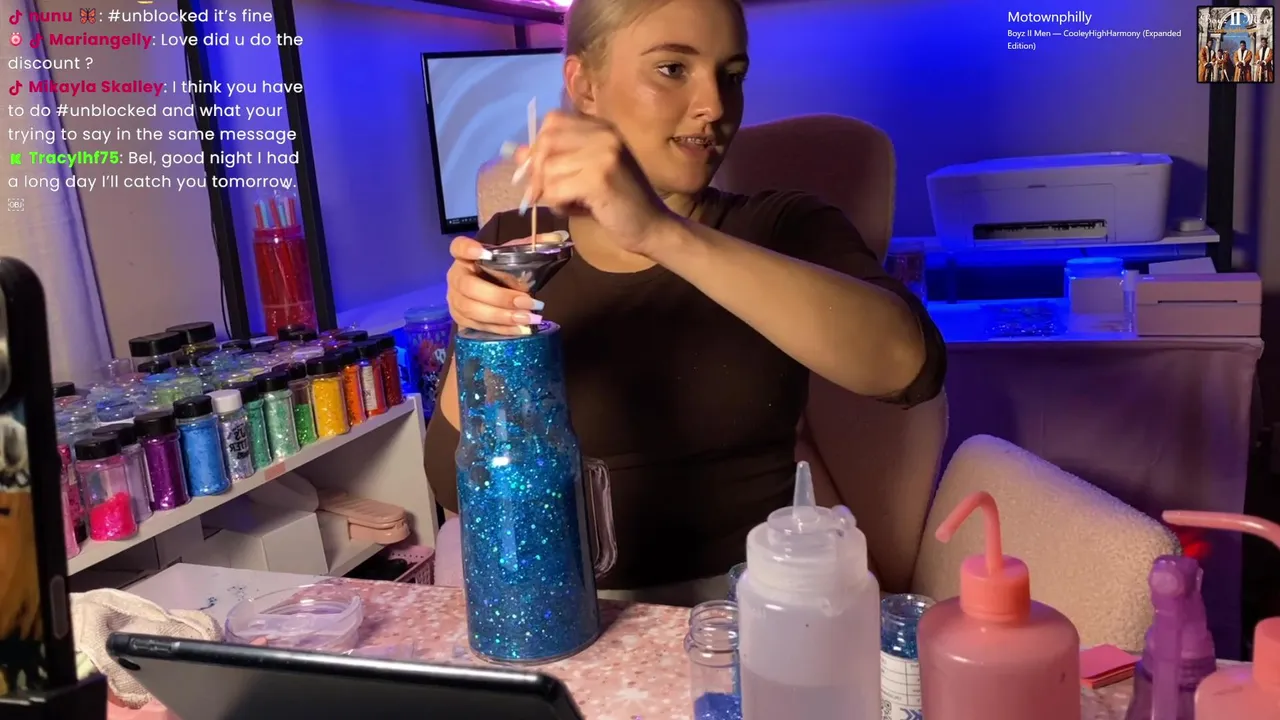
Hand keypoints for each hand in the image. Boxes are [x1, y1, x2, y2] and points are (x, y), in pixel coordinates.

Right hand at [445, 235, 546, 335]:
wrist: (488, 291)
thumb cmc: (501, 271)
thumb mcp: (514, 255)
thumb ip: (533, 245)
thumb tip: (560, 237)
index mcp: (466, 257)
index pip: (458, 247)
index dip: (466, 249)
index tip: (483, 252)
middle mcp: (456, 277)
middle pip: (469, 287)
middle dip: (499, 297)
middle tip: (527, 302)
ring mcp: (455, 300)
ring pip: (473, 310)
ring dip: (502, 316)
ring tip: (529, 318)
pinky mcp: (461, 319)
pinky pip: (479, 326)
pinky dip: (501, 328)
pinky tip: (521, 329)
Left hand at [515, 111, 677, 256]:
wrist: (653, 226)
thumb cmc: (618, 202)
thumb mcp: (584, 175)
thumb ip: (554, 160)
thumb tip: (517, 153)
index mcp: (602, 127)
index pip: (553, 121)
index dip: (539, 146)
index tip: (541, 171)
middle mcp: (604, 134)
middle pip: (546, 142)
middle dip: (538, 171)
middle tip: (544, 193)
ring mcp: (604, 154)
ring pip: (548, 169)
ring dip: (550, 193)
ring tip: (569, 203)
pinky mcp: (600, 179)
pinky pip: (556, 189)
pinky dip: (558, 204)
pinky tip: (574, 210)